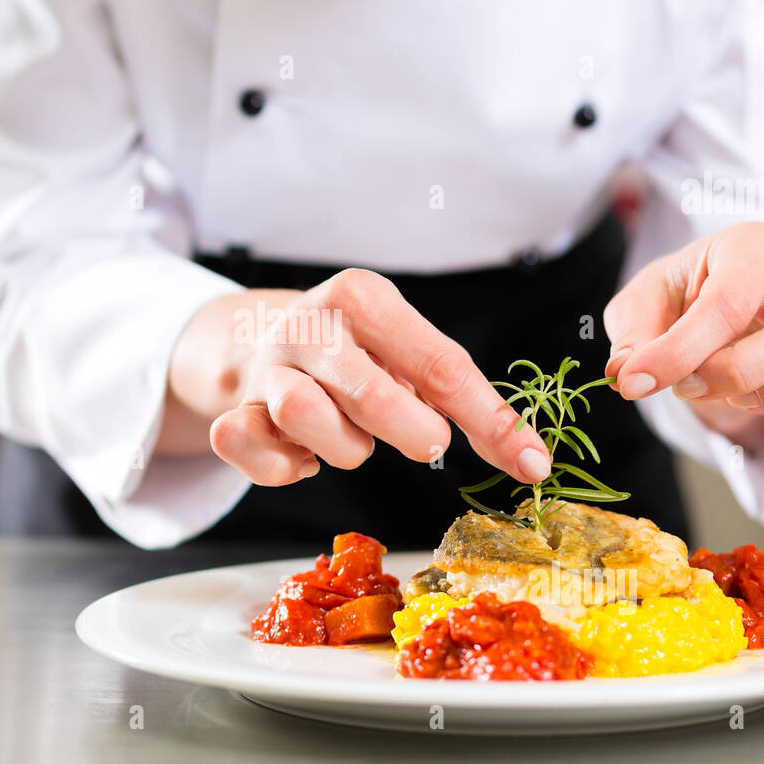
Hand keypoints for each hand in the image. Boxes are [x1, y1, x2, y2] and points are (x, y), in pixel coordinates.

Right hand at [162, 268, 551, 485]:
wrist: (256, 336)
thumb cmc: (356, 350)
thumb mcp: (410, 351)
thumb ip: (465, 397)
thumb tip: (531, 458)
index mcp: (361, 296)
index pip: (439, 363)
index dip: (489, 421)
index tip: (529, 462)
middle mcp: (308, 323)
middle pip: (369, 392)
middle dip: (411, 432)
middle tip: (425, 441)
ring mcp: (265, 366)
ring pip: (303, 416)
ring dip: (343, 449)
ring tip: (353, 439)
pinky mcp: (232, 407)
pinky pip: (245, 444)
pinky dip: (281, 467)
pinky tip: (303, 457)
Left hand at [603, 222, 763, 441]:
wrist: (714, 309)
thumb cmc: (680, 299)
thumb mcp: (640, 307)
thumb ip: (631, 338)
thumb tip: (627, 375)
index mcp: (754, 247)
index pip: (728, 304)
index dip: (678, 354)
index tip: (635, 383)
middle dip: (736, 375)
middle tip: (688, 386)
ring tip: (733, 393)